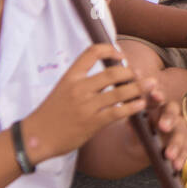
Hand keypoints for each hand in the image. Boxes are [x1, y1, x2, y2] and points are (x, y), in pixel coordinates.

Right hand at [23, 44, 144, 163]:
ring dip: (139, 87)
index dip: (110, 50)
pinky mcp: (92, 123)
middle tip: (140, 73)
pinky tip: (141, 104)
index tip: (121, 55)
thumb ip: (80, 81)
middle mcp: (79, 88)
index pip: (92, 52)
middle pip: (112, 72)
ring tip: (151, 84)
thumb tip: (104, 74)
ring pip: (119, 92)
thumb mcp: (61, 90)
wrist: (36, 137)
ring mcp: (86, 106)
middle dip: (130, 72)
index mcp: (70, 77)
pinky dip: (133, 107)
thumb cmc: (50, 114)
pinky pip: (118, 112)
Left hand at [141, 75, 186, 172]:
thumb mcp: (132, 131)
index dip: (158, 95)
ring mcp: (180, 127)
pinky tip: (176, 165)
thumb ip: (133, 127)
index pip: (157, 97)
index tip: (155, 94)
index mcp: (155, 106)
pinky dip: (181, 157)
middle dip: (169, 118)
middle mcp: (170, 114)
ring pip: (181, 132)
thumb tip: (130, 124)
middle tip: (163, 127)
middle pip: (172, 112)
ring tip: (168, 156)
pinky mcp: (186, 141)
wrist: (141, 148)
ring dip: (176, 144)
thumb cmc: (136, 133)